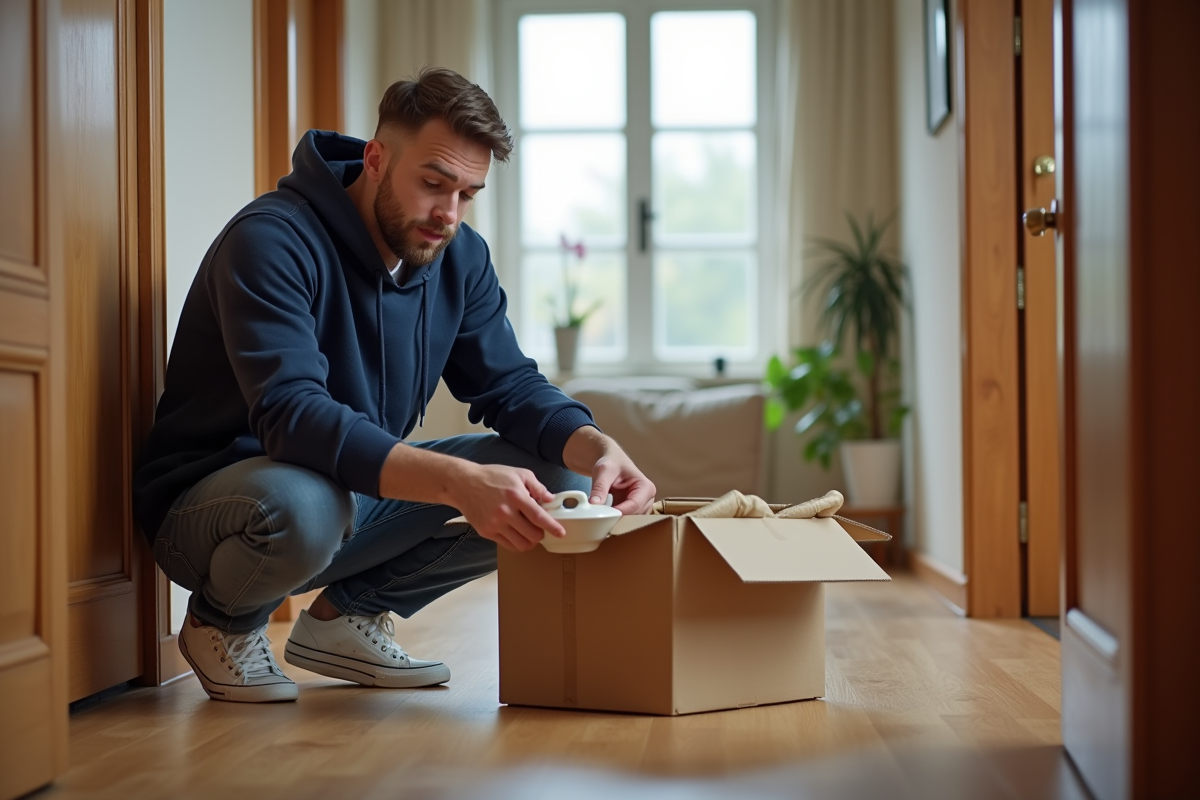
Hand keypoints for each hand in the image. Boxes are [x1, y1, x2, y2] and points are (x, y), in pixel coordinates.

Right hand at [450, 464, 565, 552]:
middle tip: (541, 529)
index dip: (552, 527)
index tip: (561, 533)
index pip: (538, 517)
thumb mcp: (518, 473)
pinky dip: (517, 543)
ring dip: (530, 542)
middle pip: (532, 535)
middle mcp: (505, 512)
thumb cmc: (492, 476)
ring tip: (529, 533)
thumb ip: (537, 486)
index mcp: (515, 496)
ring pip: (521, 544)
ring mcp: (494, 524)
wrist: (463, 484)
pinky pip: (507, 545)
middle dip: (541, 534)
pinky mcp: (486, 532)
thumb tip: (550, 499)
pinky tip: (517, 535)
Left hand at [563, 427, 655, 514]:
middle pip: (634, 515)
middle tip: (599, 517)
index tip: (604, 516)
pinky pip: (624, 519)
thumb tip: (594, 504)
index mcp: (646, 486)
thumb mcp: (603, 471)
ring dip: (616, 519)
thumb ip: (600, 488)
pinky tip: (604, 516)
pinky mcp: (632, 510)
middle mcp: (647, 498)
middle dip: (617, 517)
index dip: (619, 512)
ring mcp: (641, 505)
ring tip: (601, 515)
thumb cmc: (611, 462)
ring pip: (630, 520)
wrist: (610, 461)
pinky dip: (614, 518)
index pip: (634, 505)